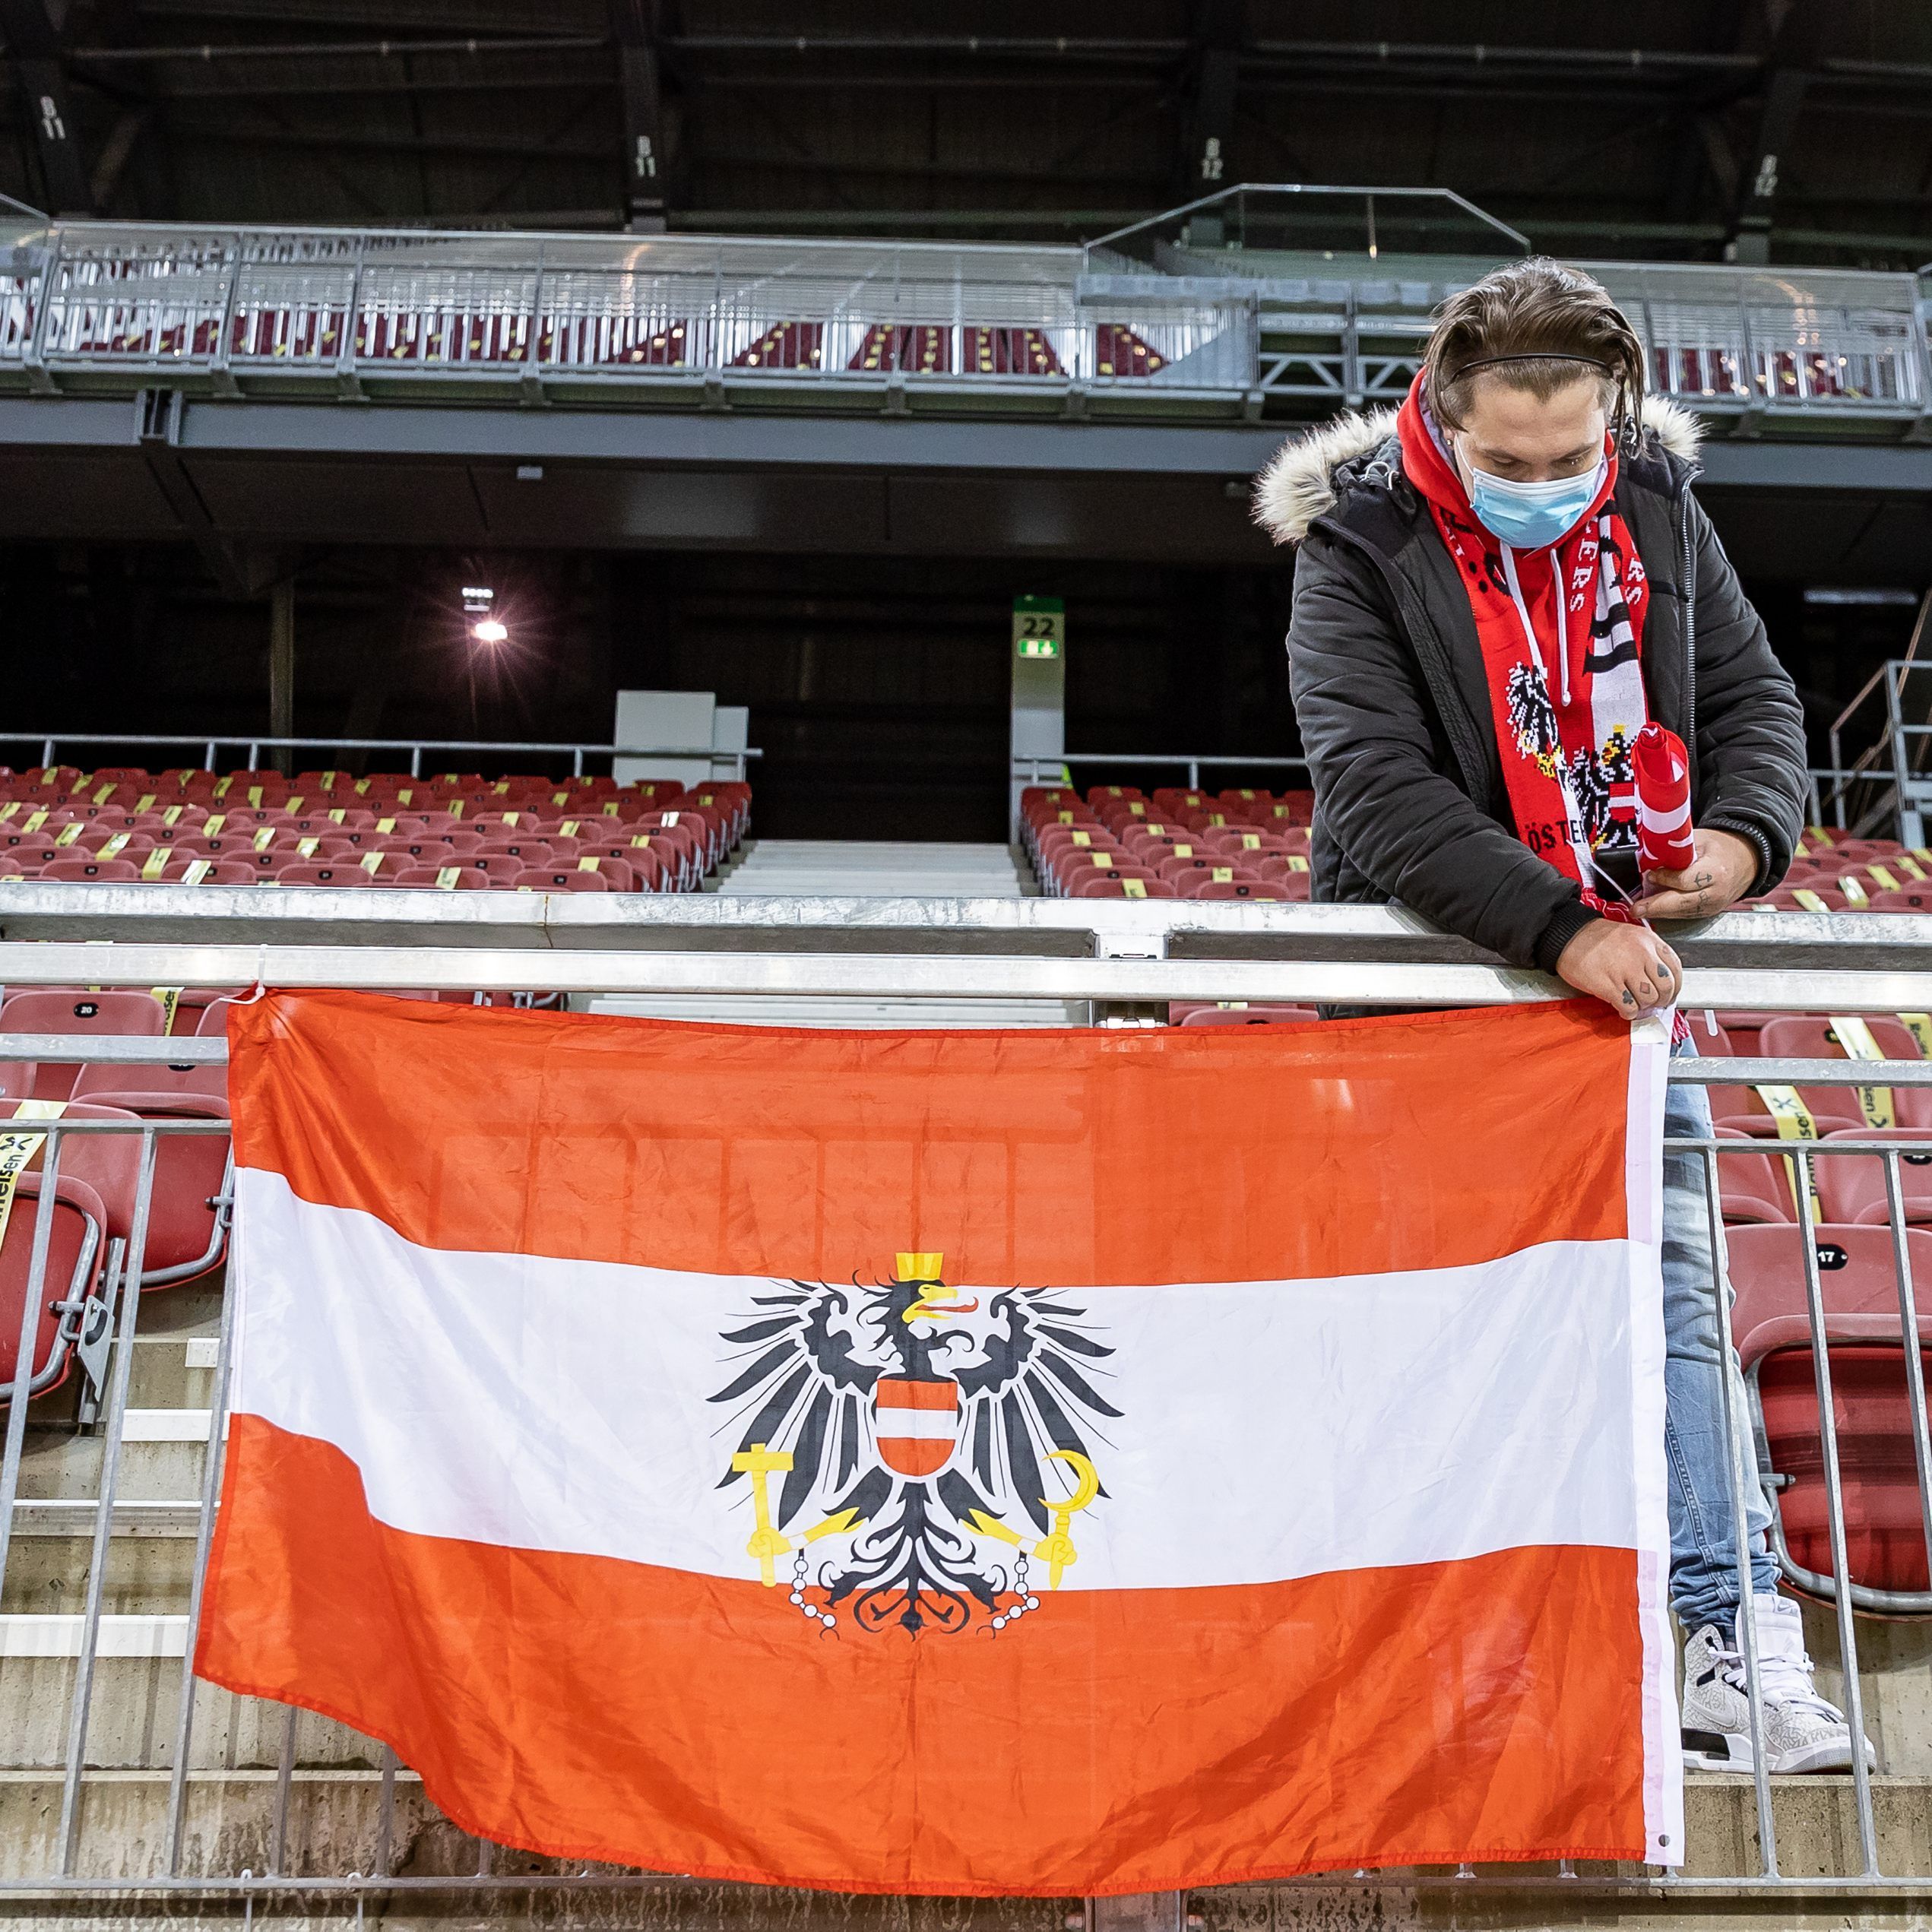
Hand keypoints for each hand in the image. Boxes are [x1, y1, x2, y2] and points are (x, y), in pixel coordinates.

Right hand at [1555, 919, 1683, 1015]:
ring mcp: (1624, 970)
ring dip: (1643, 1007)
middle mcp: (1641, 954)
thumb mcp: (1631, 935)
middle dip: (1661, 1000)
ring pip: (1648, 999)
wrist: (1567, 936)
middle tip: (1653, 1003)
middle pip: (1665, 987)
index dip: (1675, 987)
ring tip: (1634, 1004)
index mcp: (1649, 940)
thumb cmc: (1596, 937)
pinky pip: (1628, 1007)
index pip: (1675, 969)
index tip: (1670, 994)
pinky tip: (1622, 1008)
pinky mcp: (1608, 985)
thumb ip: (1649, 953)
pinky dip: (1628, 1012)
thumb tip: (1660, 980)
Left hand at [1638, 828, 1756, 919]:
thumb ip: (1676, 849)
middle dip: (1656, 906)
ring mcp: (1713, 905)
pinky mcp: (1708, 912)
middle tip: (1636, 908)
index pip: (1686, 880)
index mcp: (1716, 871)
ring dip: (1659, 911)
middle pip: (1682, 903)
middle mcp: (1716, 892)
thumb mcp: (1699, 839)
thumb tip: (1649, 856)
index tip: (1649, 874)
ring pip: (1682, 912)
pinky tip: (1654, 909)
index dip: (1666, 878)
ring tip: (1640, 909)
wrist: (1745, 861)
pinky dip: (1669, 912)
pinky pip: (1685, 914)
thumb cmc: (1720, 847)